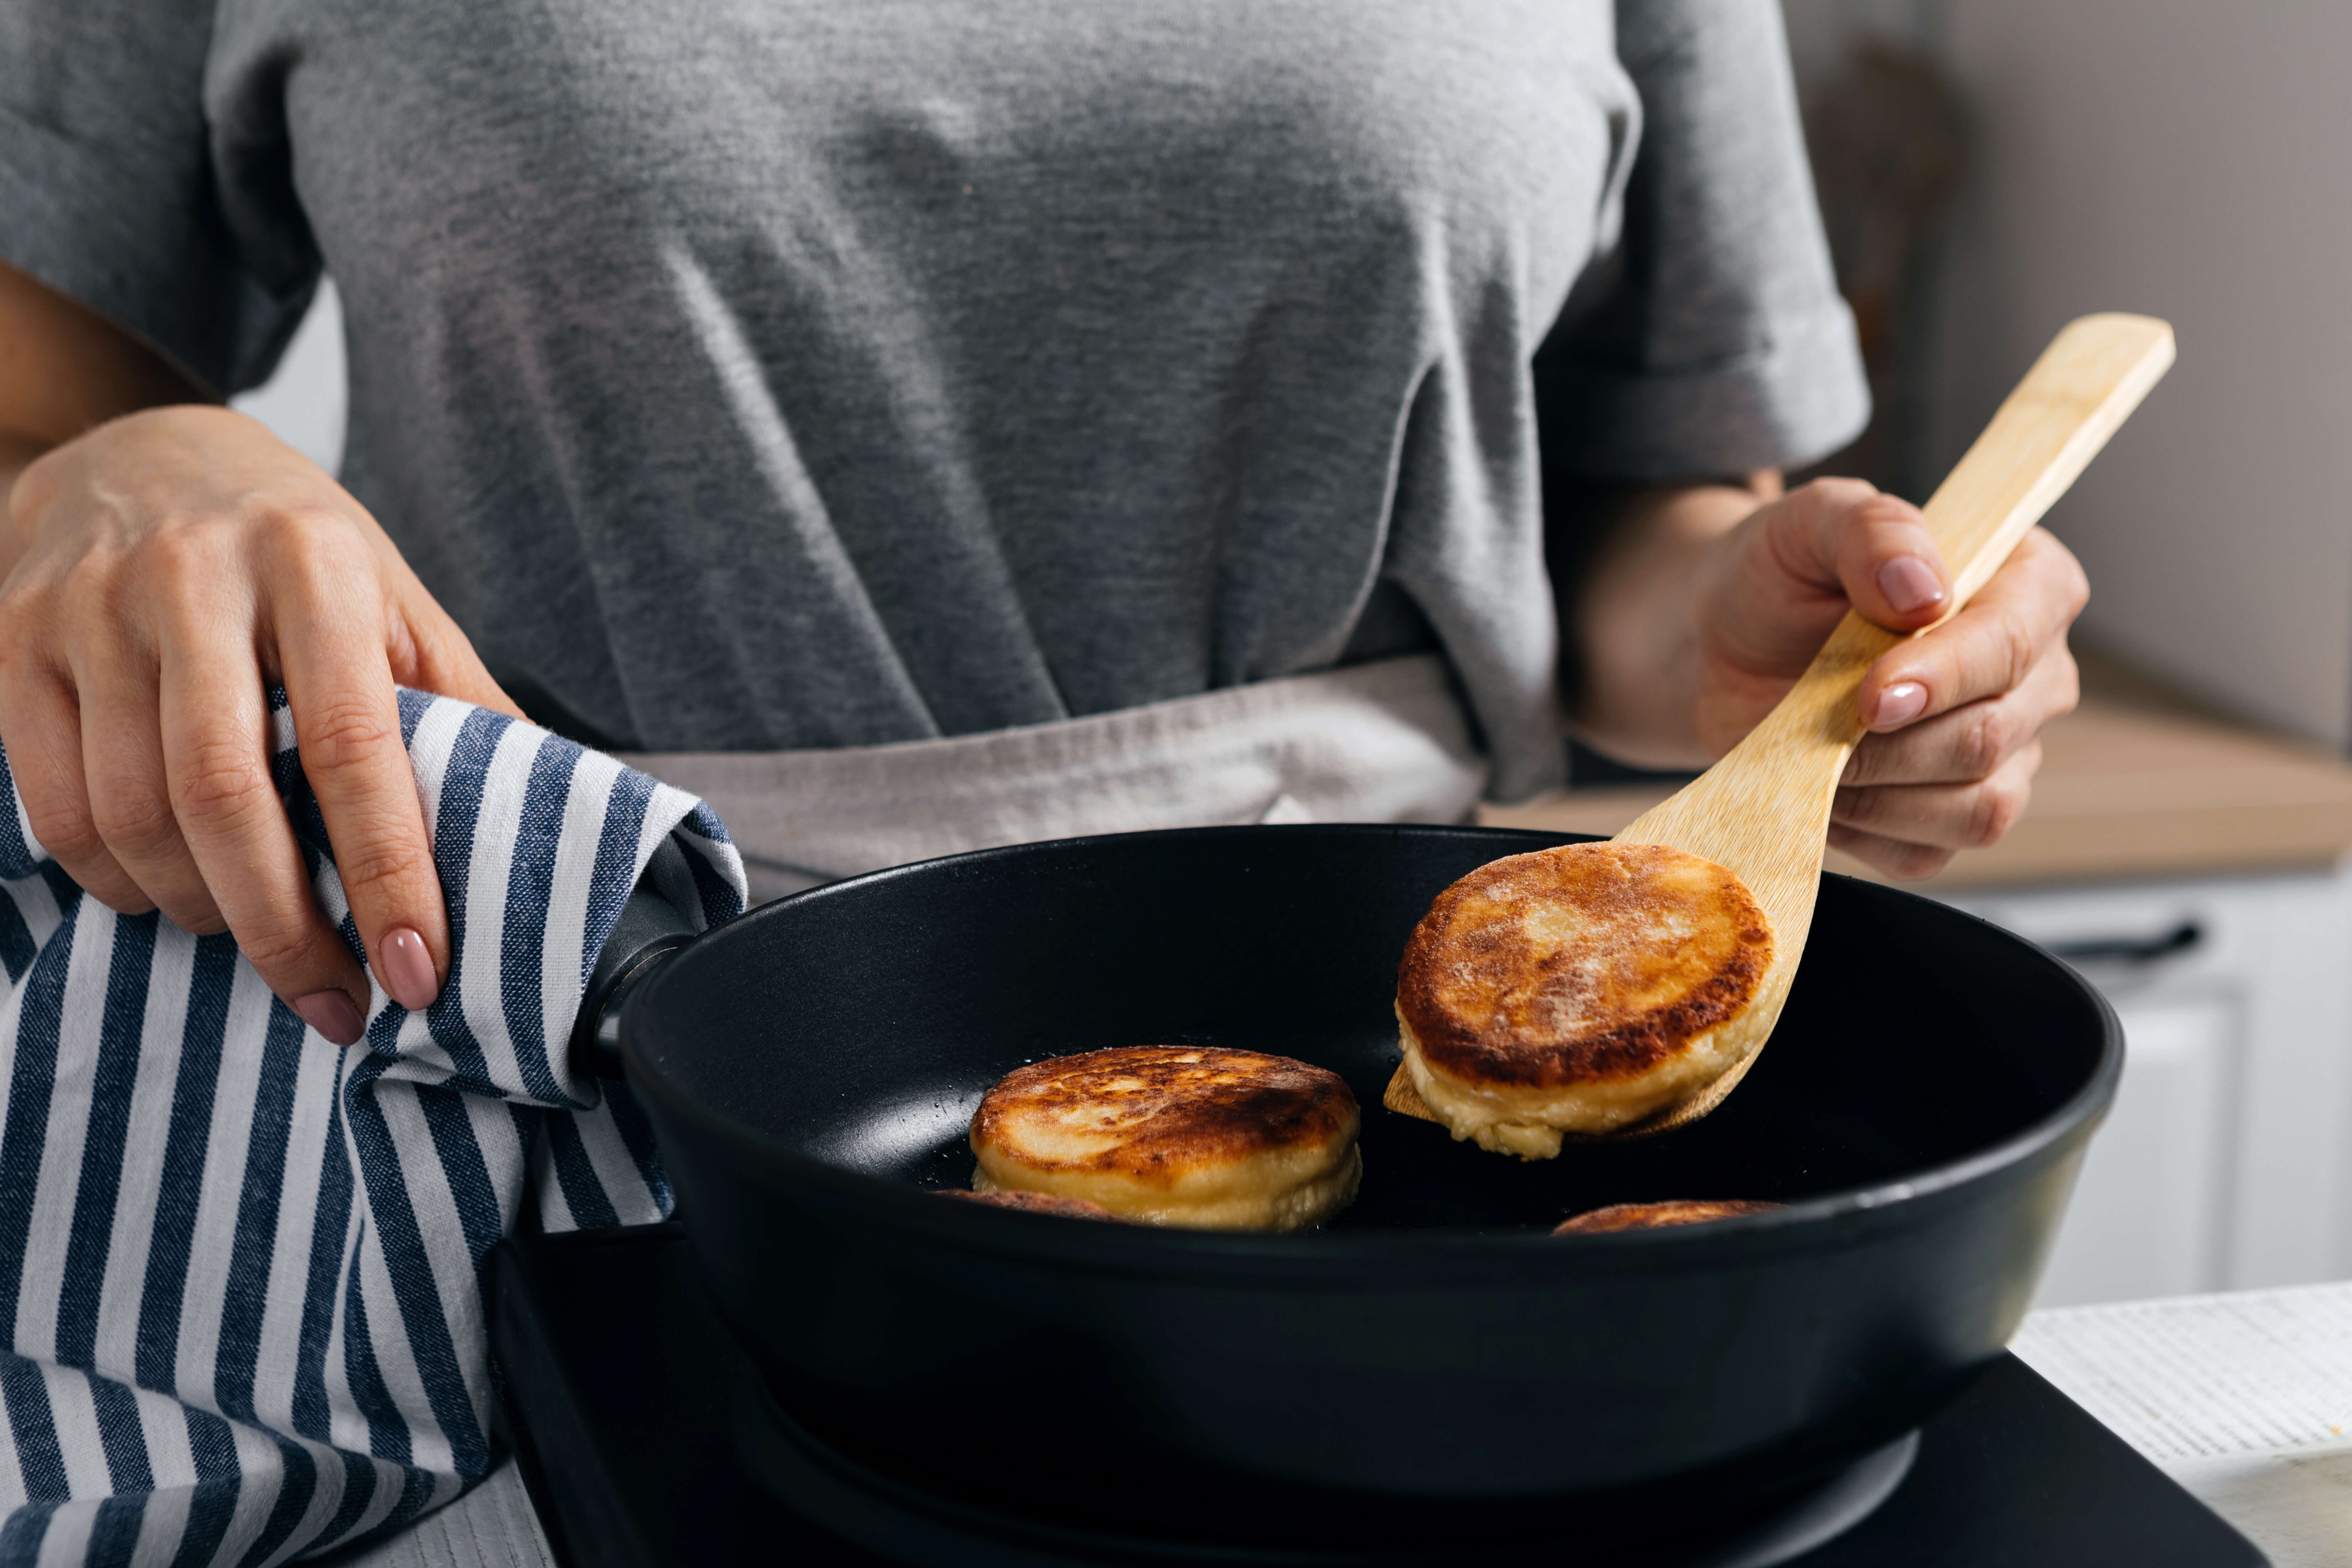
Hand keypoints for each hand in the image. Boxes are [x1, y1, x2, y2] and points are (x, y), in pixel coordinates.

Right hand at [0, 405, 521, 1040]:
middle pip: (226, 800)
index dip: (388, 878)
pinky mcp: (10, 646)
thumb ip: (463, 703)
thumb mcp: (395, 599)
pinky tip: (168, 893)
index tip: (417, 971)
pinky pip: (58, 810)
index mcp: (315, 566)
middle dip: (285, 930)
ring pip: (132, 819)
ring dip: (202, 913)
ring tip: (257, 938)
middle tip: (335, 1002)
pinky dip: (117, 882)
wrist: (142, 450)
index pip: (354, 750)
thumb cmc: (292, 548)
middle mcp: (193, 579)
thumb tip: (541, 818)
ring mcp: (87, 611)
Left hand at [1567, 476, 2087, 879]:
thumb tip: (1923, 590)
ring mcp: (2005, 754)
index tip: (1870, 694)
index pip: (2016, 641)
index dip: (1948, 674)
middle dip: (1890, 740)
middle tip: (1817, 717)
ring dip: (1874, 787)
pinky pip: (1927, 852)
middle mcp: (2034, 675)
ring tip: (1814, 744)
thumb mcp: (1810, 521)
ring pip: (1975, 807)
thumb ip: (1872, 531)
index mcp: (2026, 584)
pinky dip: (1860, 827)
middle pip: (1992, 734)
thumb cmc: (1780, 573)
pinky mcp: (1951, 818)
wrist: (1722, 643)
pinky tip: (1820, 781)